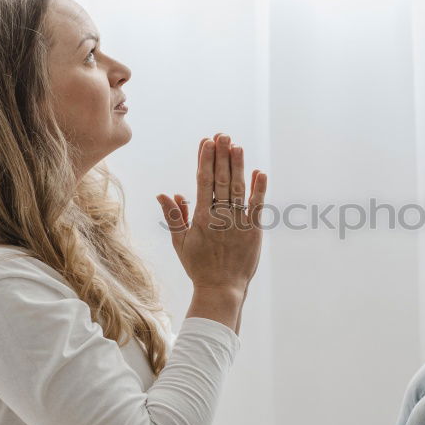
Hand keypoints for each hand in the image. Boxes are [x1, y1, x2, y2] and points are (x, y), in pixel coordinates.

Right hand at [156, 134, 267, 328]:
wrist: (221, 289)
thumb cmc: (199, 267)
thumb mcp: (181, 243)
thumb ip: (175, 216)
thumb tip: (165, 194)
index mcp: (201, 218)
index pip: (203, 182)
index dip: (205, 160)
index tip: (206, 142)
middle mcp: (220, 217)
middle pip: (221, 180)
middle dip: (221, 156)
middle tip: (222, 135)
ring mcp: (239, 223)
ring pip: (238, 189)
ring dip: (238, 166)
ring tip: (237, 146)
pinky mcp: (254, 230)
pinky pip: (257, 206)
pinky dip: (259, 189)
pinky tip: (259, 172)